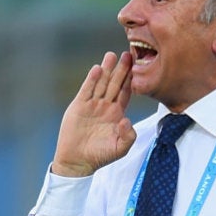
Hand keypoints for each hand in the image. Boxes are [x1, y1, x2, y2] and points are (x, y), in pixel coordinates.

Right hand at [51, 51, 135, 176]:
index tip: (138, 66)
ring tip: (111, 55)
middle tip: (128, 54)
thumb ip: (128, 136)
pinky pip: (87, 90)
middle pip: (115, 83)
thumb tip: (126, 120)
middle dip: (121, 69)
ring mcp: (92, 105)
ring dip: (106, 70)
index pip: (126, 92)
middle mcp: (105, 106)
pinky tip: (97, 69)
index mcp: (117, 113)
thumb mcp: (120, 148)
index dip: (131, 80)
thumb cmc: (100, 155)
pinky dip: (91, 80)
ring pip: (101, 83)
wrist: (77, 161)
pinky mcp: (79, 106)